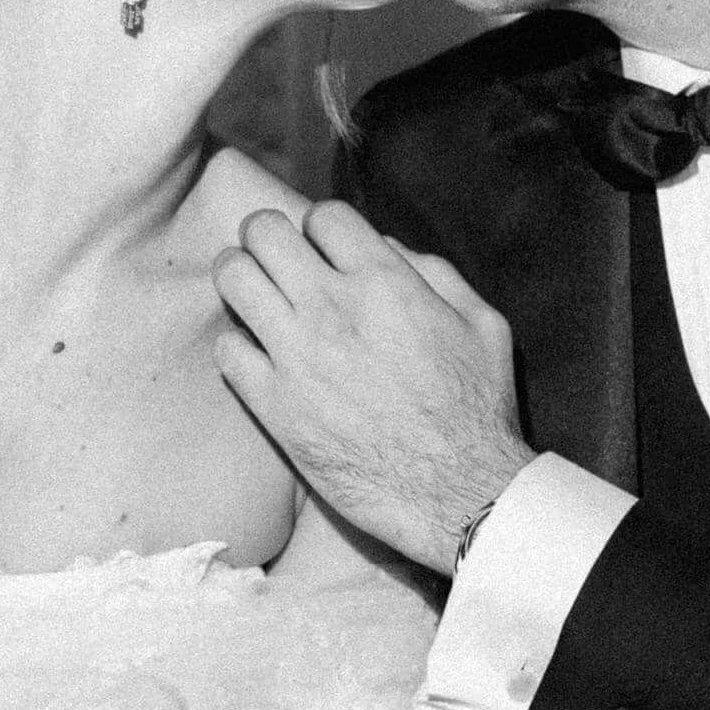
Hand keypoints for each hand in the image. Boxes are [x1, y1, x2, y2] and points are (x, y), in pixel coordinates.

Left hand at [212, 200, 534, 575]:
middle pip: (262, 232)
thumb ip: (435, 273)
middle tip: (277, 261)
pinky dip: (238, 346)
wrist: (456, 494)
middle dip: (267, 237)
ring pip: (232, 279)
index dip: (323, 228)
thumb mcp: (483, 324)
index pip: (322, 215)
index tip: (328, 251)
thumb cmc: (477, 409)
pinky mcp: (274, 406)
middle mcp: (332, 309)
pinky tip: (260, 357)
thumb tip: (384, 249)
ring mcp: (296, 357)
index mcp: (385, 283)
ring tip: (257, 297)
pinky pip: (226, 350)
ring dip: (242, 279)